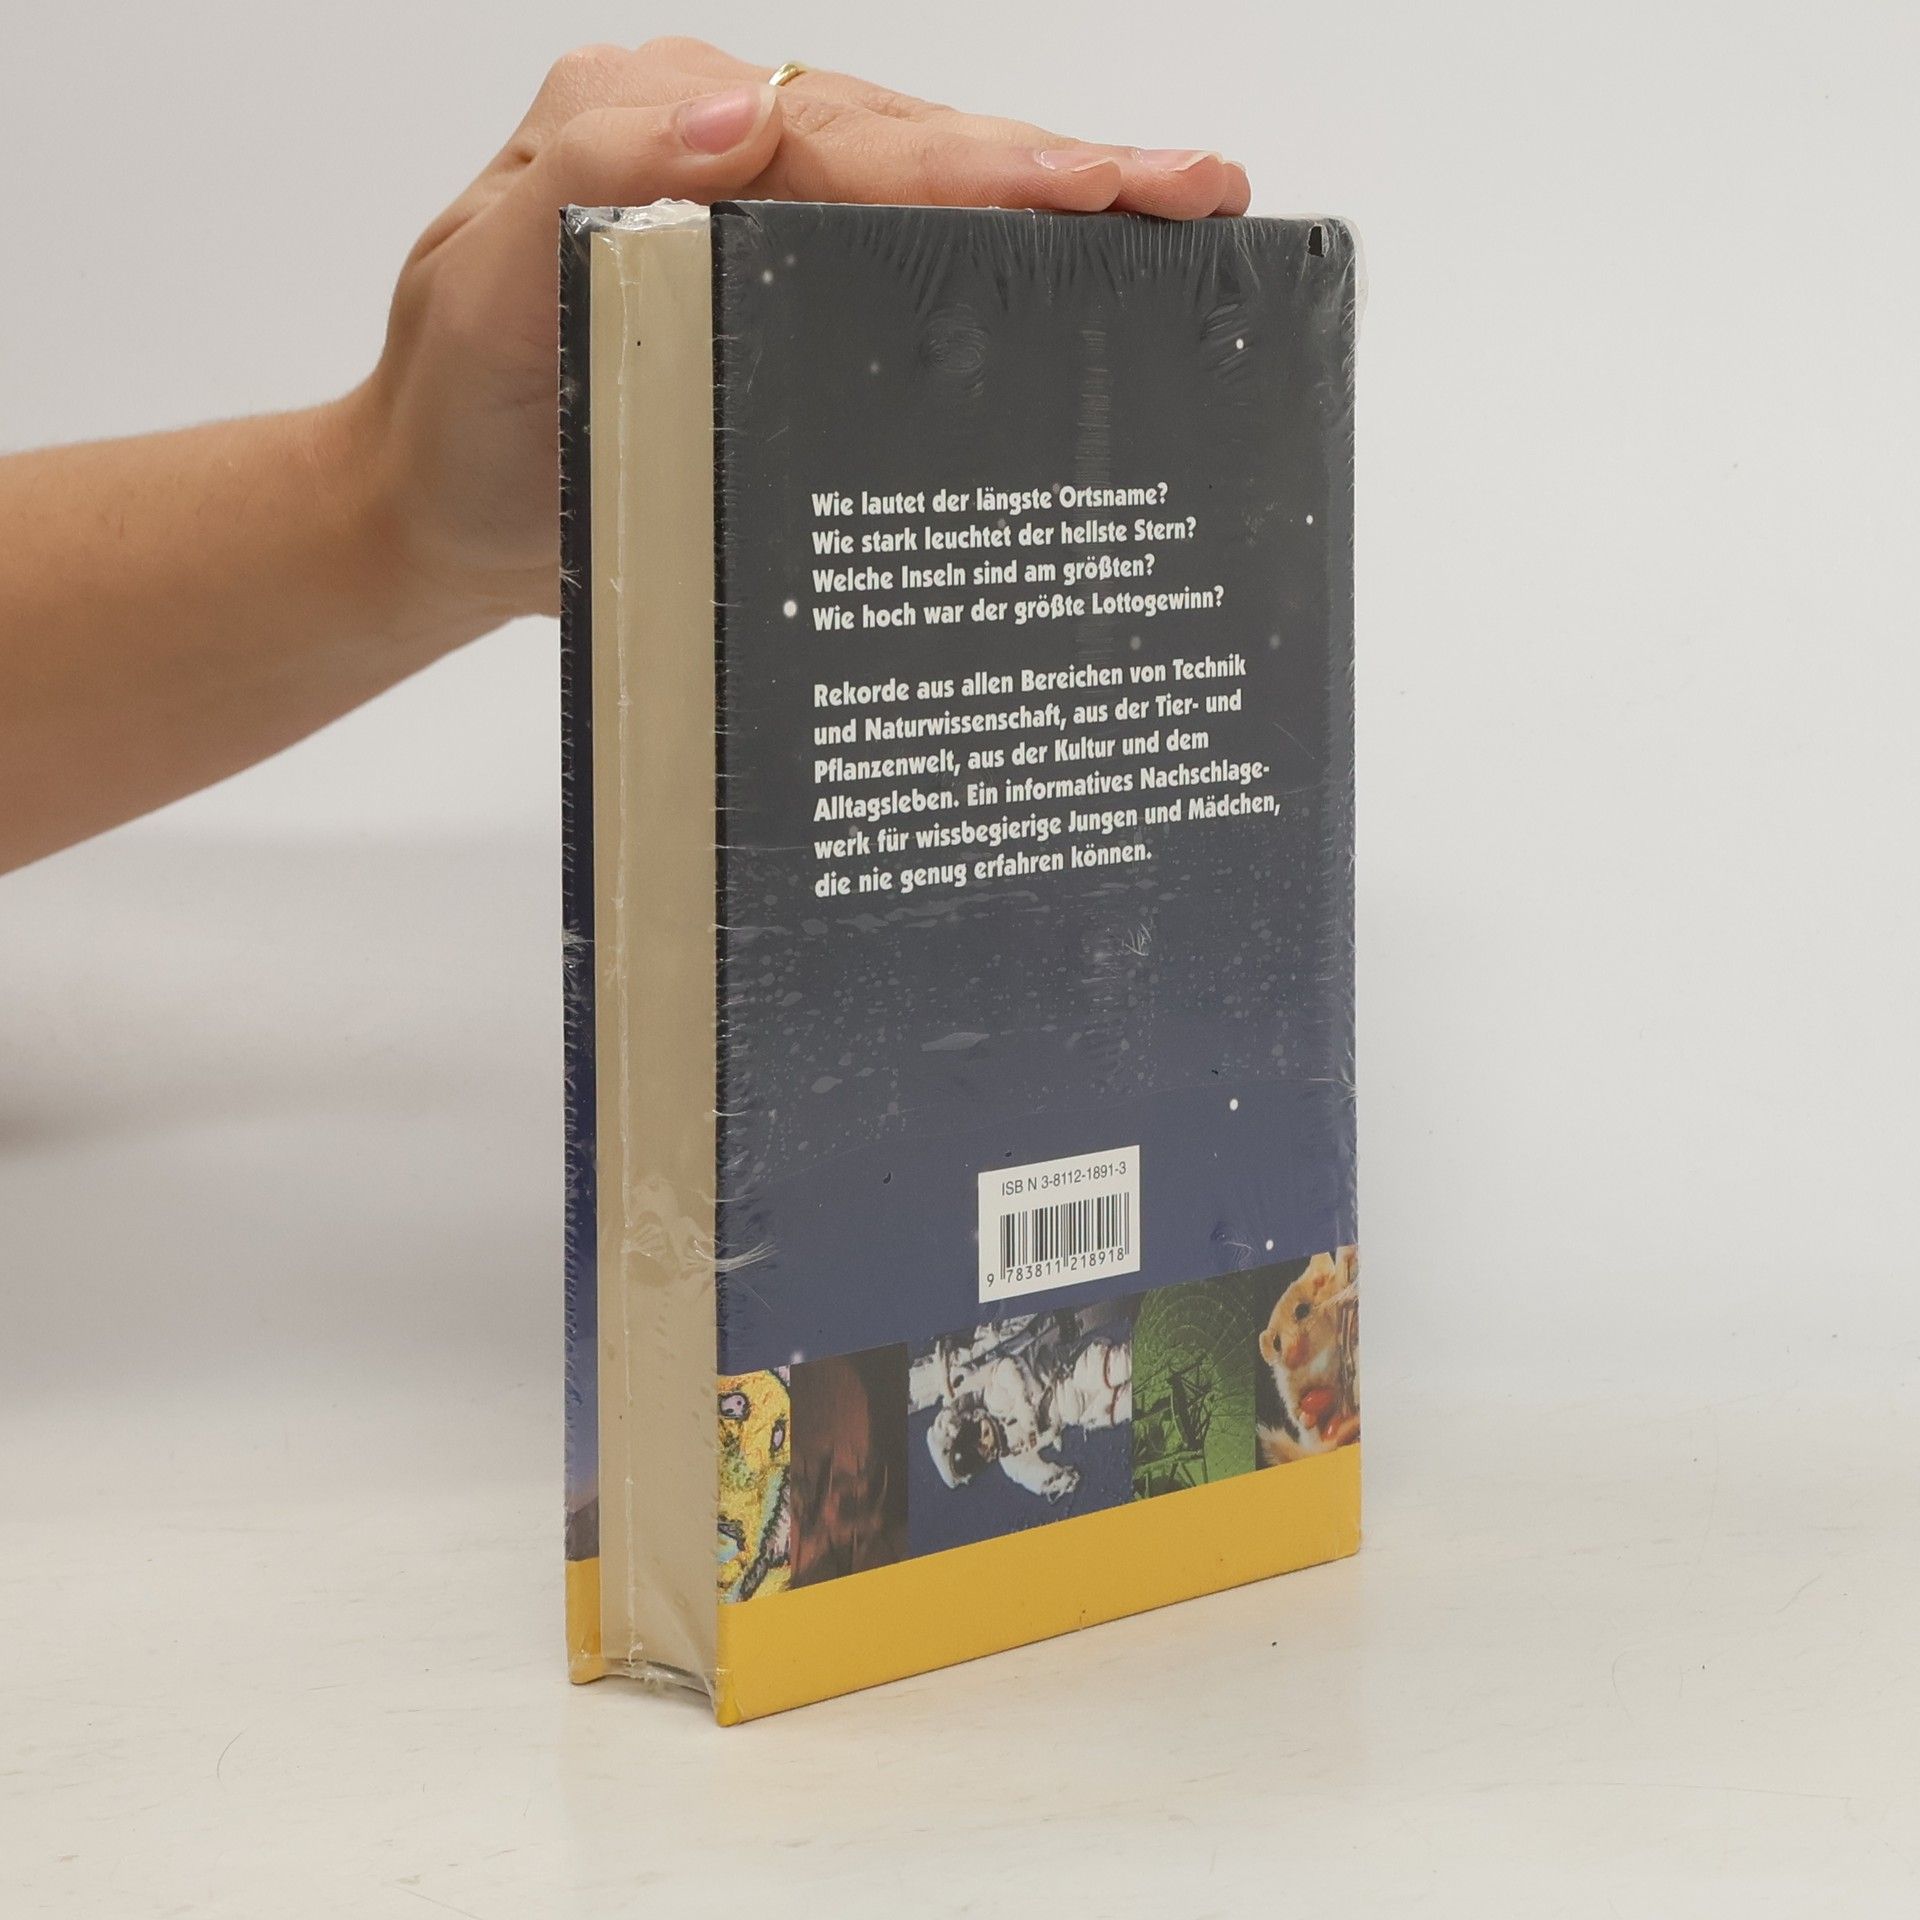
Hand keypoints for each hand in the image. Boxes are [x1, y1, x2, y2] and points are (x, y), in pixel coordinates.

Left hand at [351, 38, 1252, 626]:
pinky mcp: (791, 321)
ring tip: (1181, 214)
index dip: (982, 161)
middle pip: (921, 152)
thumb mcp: (485, 273)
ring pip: (932, 206)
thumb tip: (744, 112)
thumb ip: (598, 172)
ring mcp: (771, 243)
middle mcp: (735, 166)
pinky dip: (1002, 276)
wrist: (440, 514)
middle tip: (1199, 185)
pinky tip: (1084, 285)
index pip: (850, 136)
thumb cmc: (458, 404)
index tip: (1097, 183)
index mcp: (669, 128)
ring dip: (1059, 210)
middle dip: (1067, 168)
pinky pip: (906, 282)